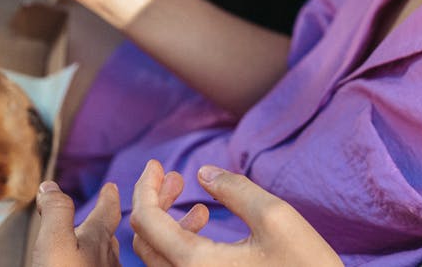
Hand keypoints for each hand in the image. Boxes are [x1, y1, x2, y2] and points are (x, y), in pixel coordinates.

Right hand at [29, 180, 121, 266]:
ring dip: (99, 245)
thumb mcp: (56, 239)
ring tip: (95, 242)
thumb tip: (50, 187)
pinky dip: (91, 264)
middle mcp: (106, 258)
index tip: (111, 187)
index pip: (106, 210)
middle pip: (108, 234)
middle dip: (104, 220)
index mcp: (97, 239)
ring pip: (105, 256)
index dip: (108, 196)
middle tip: (106, 209)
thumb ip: (56, 212)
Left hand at [129, 160, 342, 266]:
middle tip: (174, 177)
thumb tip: (202, 173)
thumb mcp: (276, 217)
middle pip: (145, 241)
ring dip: (166, 224)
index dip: (145, 187)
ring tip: (195, 202)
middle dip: (153, 203)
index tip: (157, 164)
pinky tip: (205, 224)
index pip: (146, 221)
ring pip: (158, 258)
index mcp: (197, 265)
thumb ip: (235, 190)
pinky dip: (180, 243)